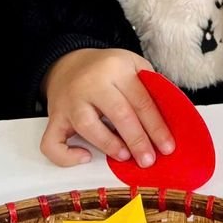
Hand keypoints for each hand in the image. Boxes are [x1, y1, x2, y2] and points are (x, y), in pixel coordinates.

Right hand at [40, 48, 174, 167]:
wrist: (67, 63)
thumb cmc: (106, 69)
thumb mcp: (132, 64)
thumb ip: (150, 85)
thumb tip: (169, 117)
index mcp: (116, 68)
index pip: (141, 100)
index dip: (156, 126)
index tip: (167, 146)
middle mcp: (92, 83)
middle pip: (119, 113)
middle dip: (138, 140)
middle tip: (149, 159)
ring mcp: (70, 101)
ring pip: (88, 126)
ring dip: (109, 145)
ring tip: (125, 157)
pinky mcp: (54, 117)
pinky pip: (52, 143)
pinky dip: (66, 156)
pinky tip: (84, 157)